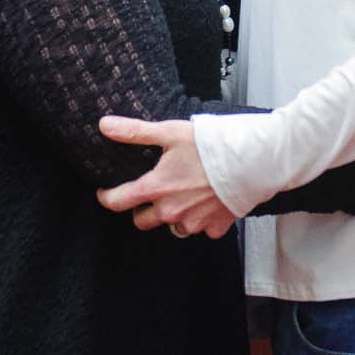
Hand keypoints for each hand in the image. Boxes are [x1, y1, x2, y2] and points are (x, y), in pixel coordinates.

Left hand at [94, 115, 238, 238]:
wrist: (250, 160)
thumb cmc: (209, 145)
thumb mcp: (169, 132)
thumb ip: (134, 132)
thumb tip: (104, 125)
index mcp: (156, 188)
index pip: (119, 201)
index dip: (107, 197)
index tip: (106, 193)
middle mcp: (171, 211)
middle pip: (143, 221)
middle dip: (142, 209)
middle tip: (151, 193)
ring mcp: (193, 222)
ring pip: (173, 227)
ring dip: (173, 215)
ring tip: (182, 195)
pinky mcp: (214, 227)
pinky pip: (201, 229)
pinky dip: (201, 219)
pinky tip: (207, 202)